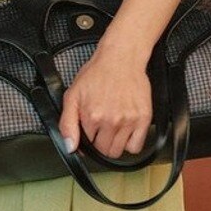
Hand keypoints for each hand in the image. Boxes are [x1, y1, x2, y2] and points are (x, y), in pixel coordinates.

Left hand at [57, 40, 152, 159]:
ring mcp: (129, 120)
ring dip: (114, 144)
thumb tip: (70, 147)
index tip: (90, 131)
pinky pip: (136, 146)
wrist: (121, 58)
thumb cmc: (97, 74)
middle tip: (102, 128)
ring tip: (113, 128)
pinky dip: (131, 143)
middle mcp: (111, 120)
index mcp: (92, 116)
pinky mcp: (144, 118)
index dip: (87, 140)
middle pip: (104, 151)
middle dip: (101, 143)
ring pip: (119, 152)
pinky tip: (126, 131)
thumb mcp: (72, 95)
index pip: (87, 146)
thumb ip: (67, 124)